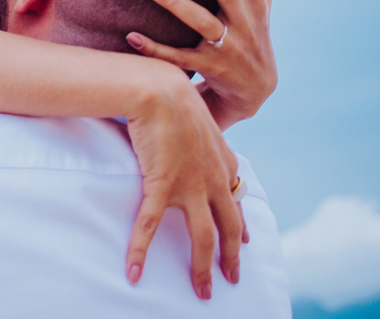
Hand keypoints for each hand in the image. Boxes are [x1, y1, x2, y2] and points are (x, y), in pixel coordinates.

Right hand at [125, 67, 244, 299]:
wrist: (160, 89)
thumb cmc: (173, 96)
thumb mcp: (197, 116)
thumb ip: (200, 133)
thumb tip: (192, 130)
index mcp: (222, 161)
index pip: (237, 199)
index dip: (241, 224)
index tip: (245, 241)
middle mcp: (213, 178)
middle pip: (229, 228)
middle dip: (232, 258)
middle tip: (232, 279)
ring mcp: (191, 185)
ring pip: (203, 237)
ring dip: (202, 268)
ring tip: (202, 291)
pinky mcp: (163, 184)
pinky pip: (151, 225)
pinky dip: (141, 250)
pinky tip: (134, 271)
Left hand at [126, 0, 274, 129]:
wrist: (255, 91)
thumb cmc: (252, 35)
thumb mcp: (262, 5)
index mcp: (256, 3)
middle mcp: (244, 23)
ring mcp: (227, 47)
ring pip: (202, 24)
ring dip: (177, 4)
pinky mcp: (209, 67)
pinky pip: (180, 57)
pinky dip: (156, 48)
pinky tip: (132, 36)